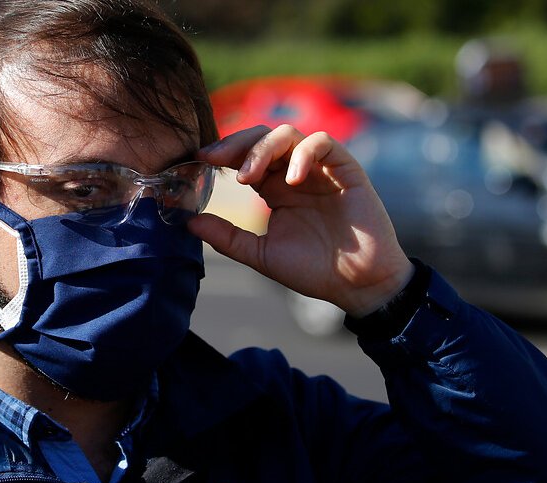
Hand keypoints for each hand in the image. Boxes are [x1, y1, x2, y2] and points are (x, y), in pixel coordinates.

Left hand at [188, 125, 413, 316]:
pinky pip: (323, 142)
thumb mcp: (261, 254)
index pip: (246, 156)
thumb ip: (227, 237)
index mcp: (275, 188)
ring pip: (289, 134)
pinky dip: (304, 154)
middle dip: (236, 144)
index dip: (223, 153)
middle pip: (262, 137)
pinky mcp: (346, 168)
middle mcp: (295, 173)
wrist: (357, 284)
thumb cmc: (314, 270)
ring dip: (263, 148)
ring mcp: (321, 168)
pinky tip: (291, 180)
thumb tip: (189, 223)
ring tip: (250, 178)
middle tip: (215, 160)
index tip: (200, 161)